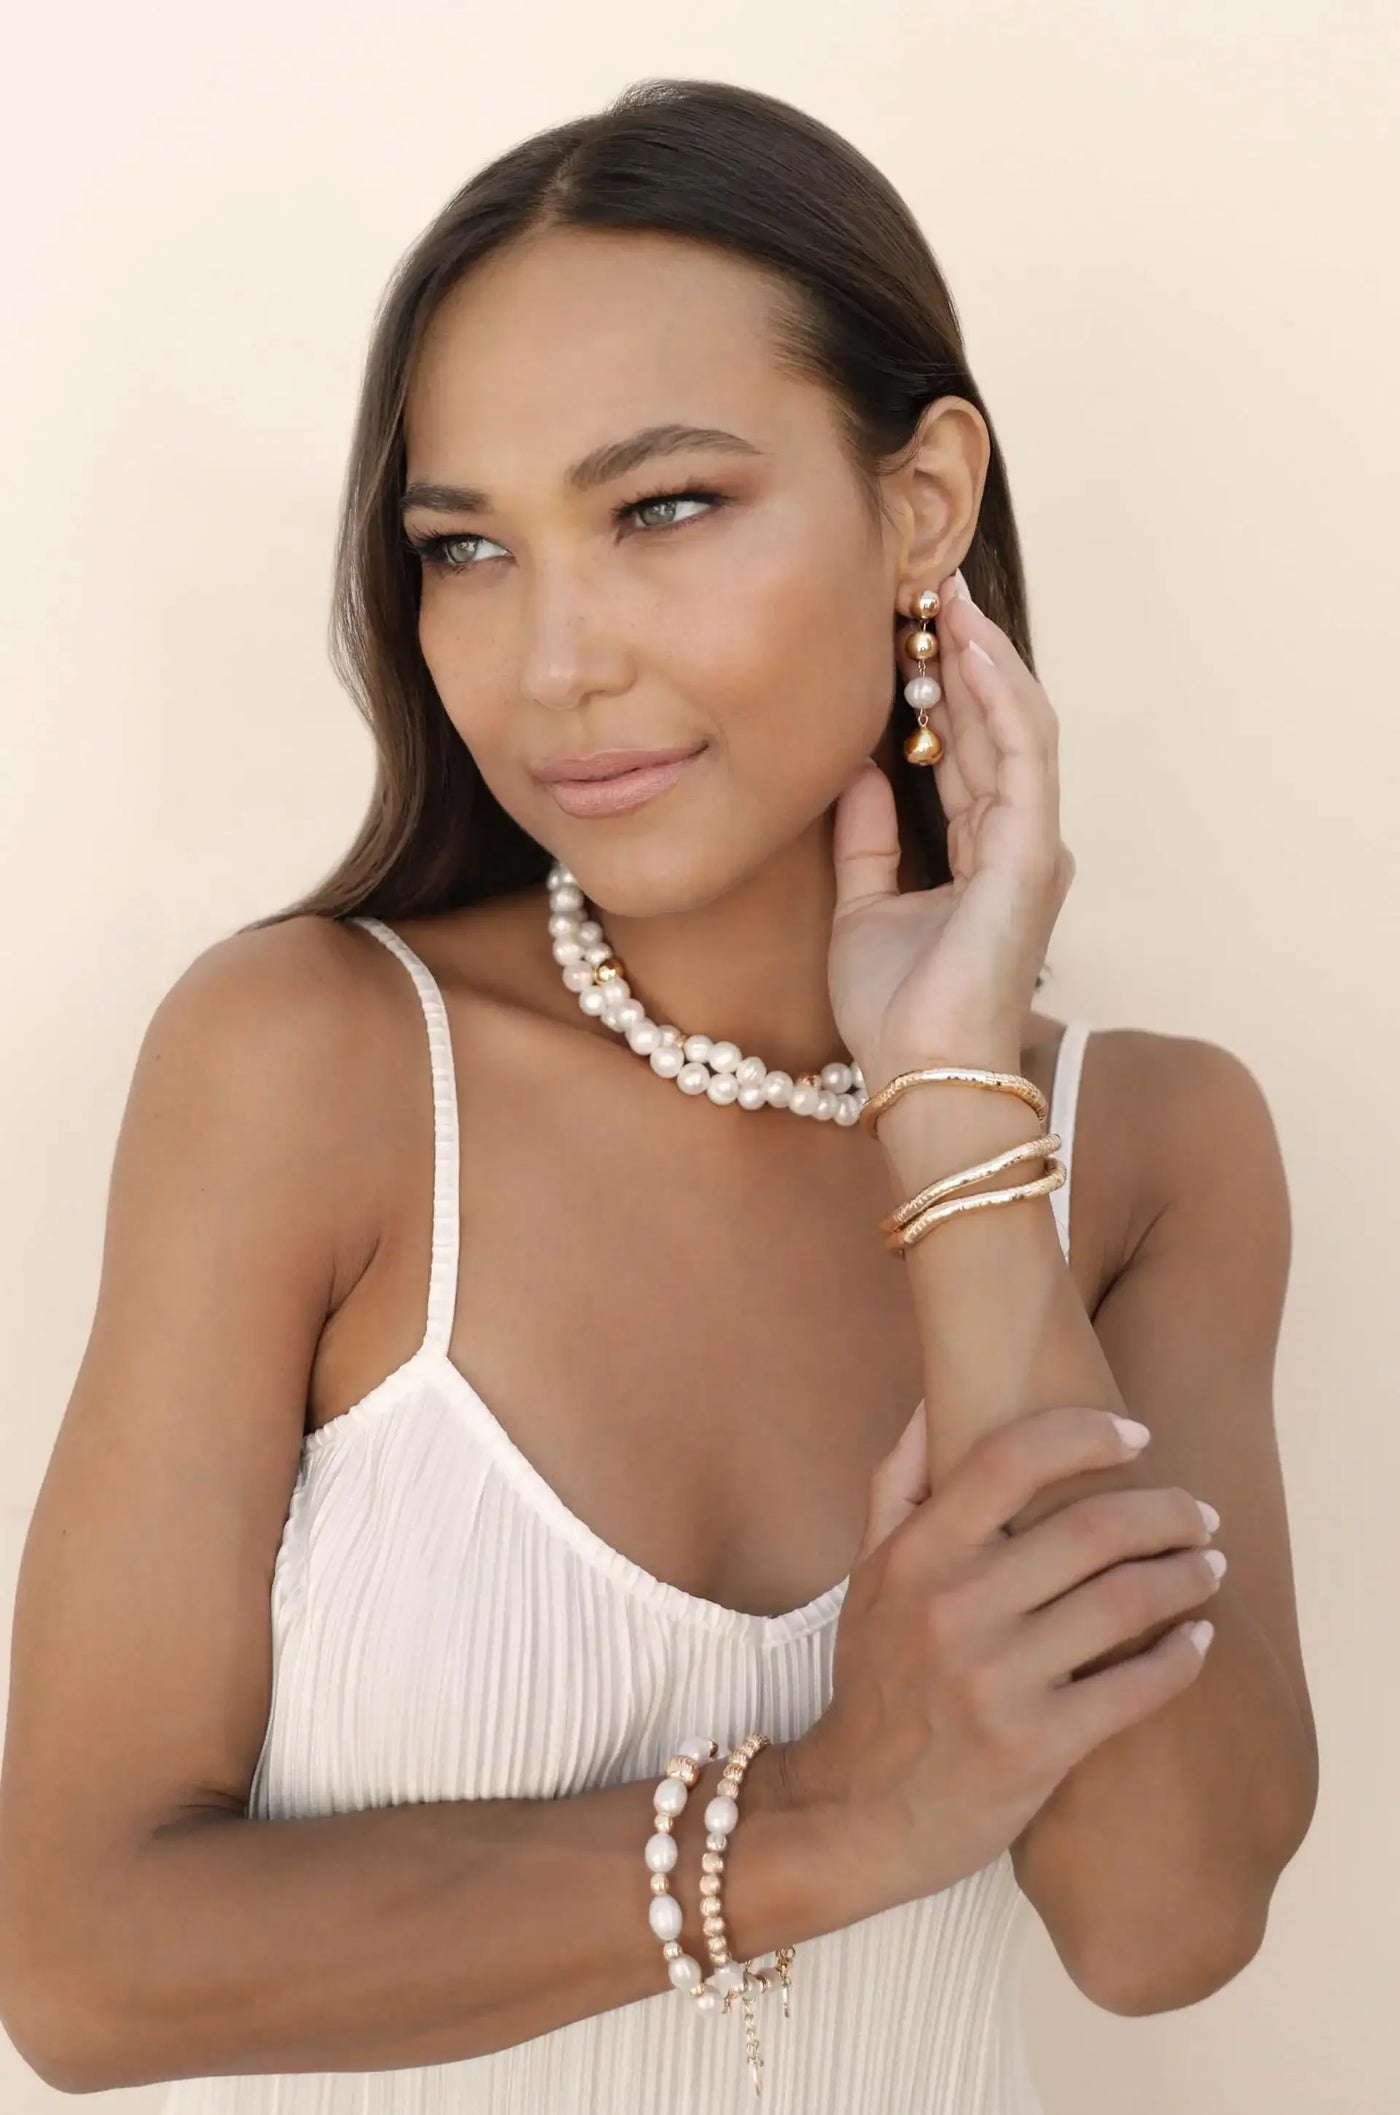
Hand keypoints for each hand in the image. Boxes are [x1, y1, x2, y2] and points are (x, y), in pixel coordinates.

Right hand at [780, 1401, 1222, 1918]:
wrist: (855, 1809)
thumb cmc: (875, 1681)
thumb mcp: (866, 1576)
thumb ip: (897, 1485)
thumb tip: (930, 1402)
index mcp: (918, 1555)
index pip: (1011, 1457)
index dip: (1086, 1432)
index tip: (1137, 1435)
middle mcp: (956, 1607)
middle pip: (1093, 1528)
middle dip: (1168, 1512)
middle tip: (1200, 1516)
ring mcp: (998, 1679)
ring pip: (1125, 1601)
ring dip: (1186, 1576)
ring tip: (1210, 1566)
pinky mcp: (1036, 1747)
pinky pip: (1136, 1688)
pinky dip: (1182, 1657)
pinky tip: (1198, 1639)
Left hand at [828, 569, 1074, 1086]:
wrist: (917, 1073)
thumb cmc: (894, 1012)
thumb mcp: (860, 906)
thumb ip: (864, 836)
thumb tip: (854, 767)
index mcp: (981, 856)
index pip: (963, 751)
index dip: (936, 688)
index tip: (901, 628)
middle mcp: (1015, 842)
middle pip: (990, 726)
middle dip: (960, 653)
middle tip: (925, 585)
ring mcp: (1030, 843)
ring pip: (1013, 724)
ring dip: (982, 656)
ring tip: (946, 593)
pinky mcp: (1031, 850)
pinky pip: (1021, 752)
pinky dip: (996, 692)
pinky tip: (967, 644)